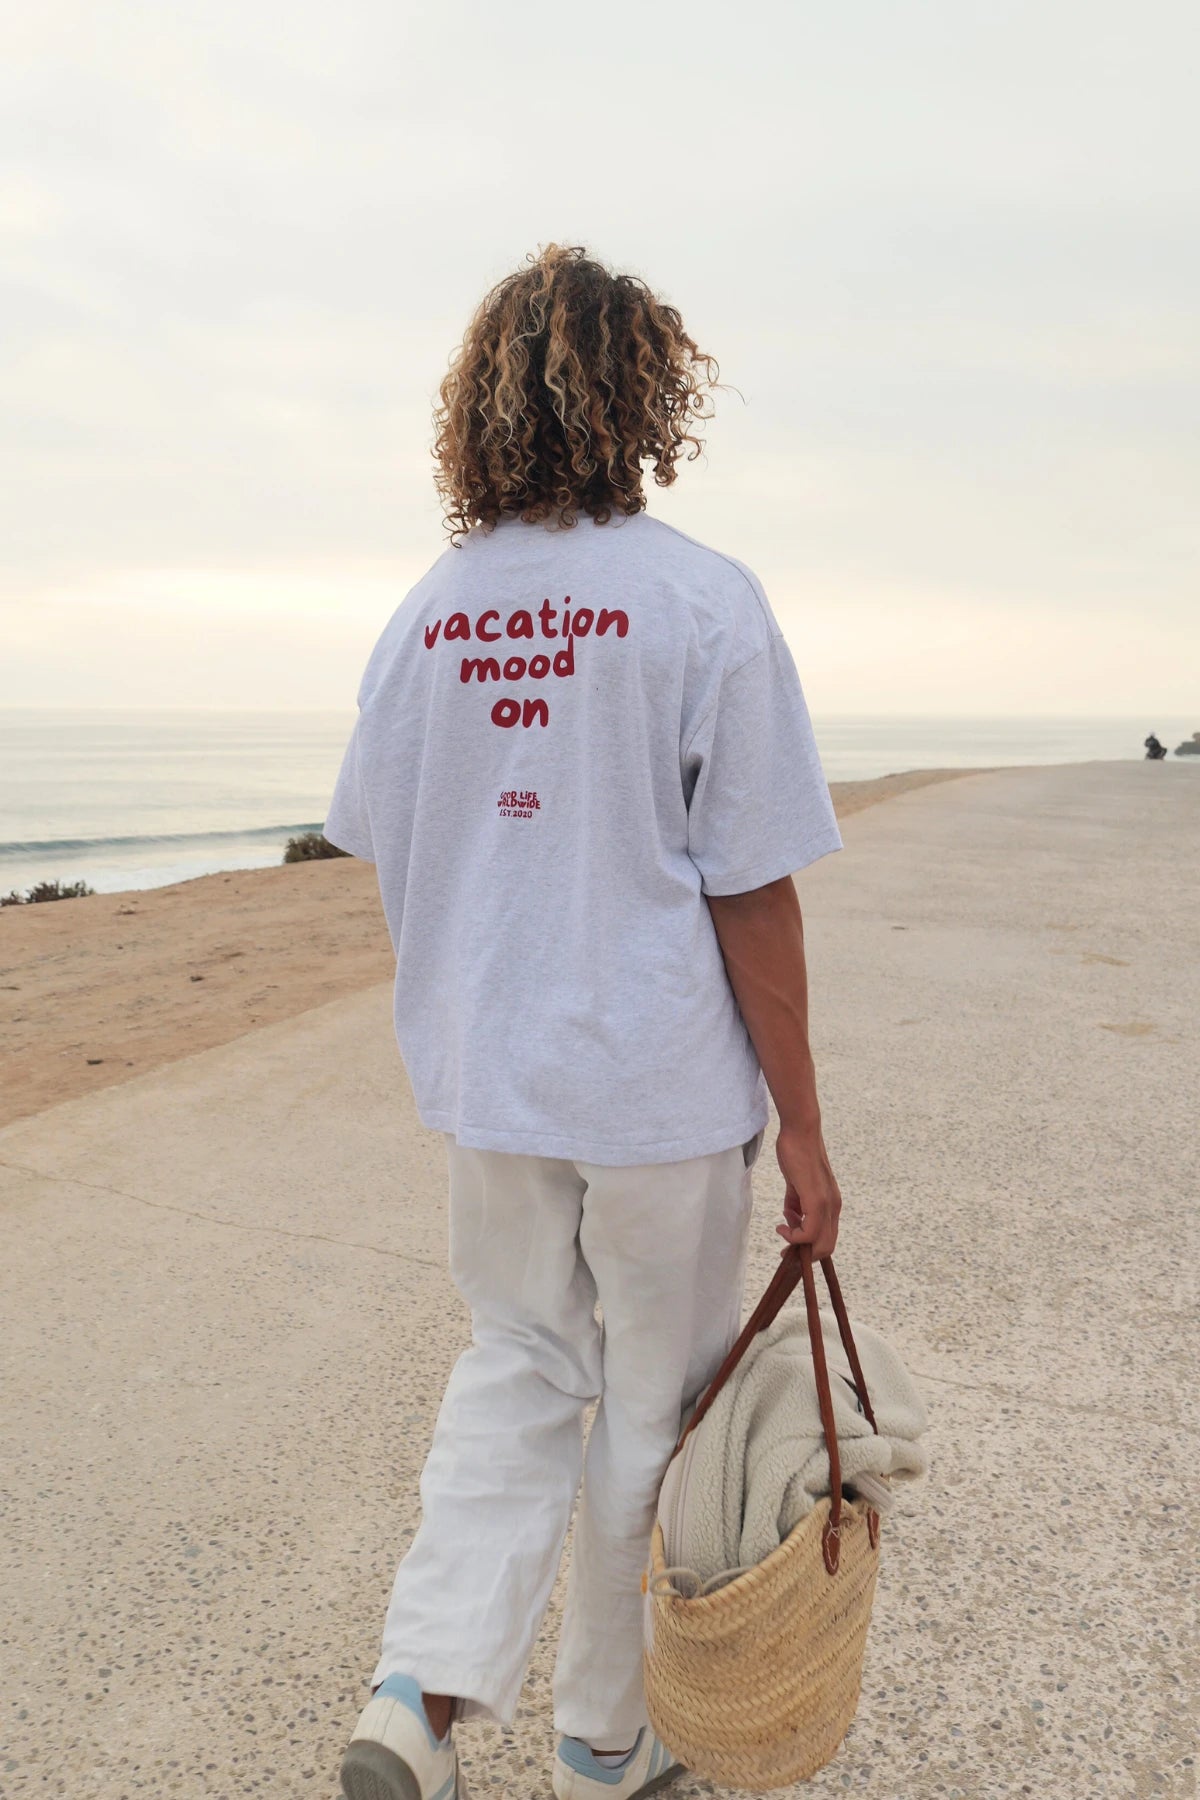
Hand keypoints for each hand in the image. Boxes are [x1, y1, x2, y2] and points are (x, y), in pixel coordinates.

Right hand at [774, 1121, 841, 1260]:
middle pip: (827, 1247)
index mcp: (831, 1204)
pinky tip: (782, 1224)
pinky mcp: (817, 1200)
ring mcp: (827, 1204)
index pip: (827, 1238)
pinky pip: (810, 1232)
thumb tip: (791, 1217)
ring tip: (782, 1229)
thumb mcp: (796, 1185)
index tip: (788, 1241)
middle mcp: (833, 1207)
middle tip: (785, 1249)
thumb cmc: (797, 1153)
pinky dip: (794, 1235)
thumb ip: (796, 1203)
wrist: (800, 1132)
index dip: (809, 1248)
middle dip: (804, 1254)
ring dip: (797, 1244)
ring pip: (821, 1244)